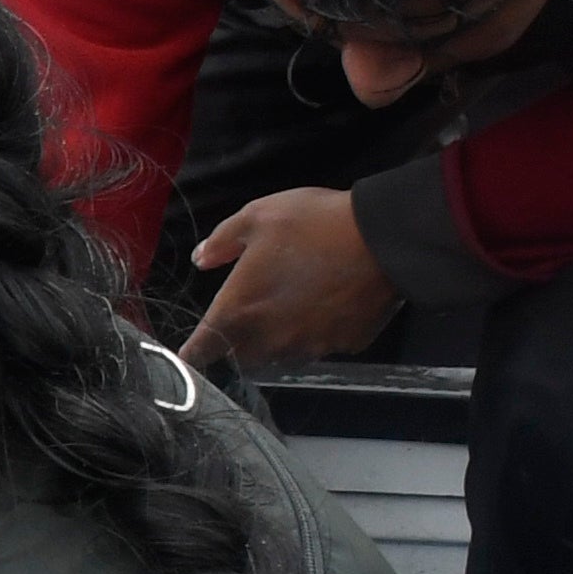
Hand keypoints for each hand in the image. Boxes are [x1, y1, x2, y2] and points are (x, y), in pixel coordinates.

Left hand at [177, 186, 399, 370]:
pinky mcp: (343, 346)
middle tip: (247, 316)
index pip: (202, 351)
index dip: (192, 355)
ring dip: (275, 341)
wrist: (385, 237)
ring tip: (289, 308)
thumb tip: (200, 259)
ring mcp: (309, 346)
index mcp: (240, 310)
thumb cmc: (314, 223)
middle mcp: (270, 338)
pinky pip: (320, 347)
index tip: (187, 356)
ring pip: (280, 355)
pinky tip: (326, 307)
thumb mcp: (257, 216)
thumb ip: (221, 241)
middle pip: (240, 357)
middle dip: (236, 344)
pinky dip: (316, 334)